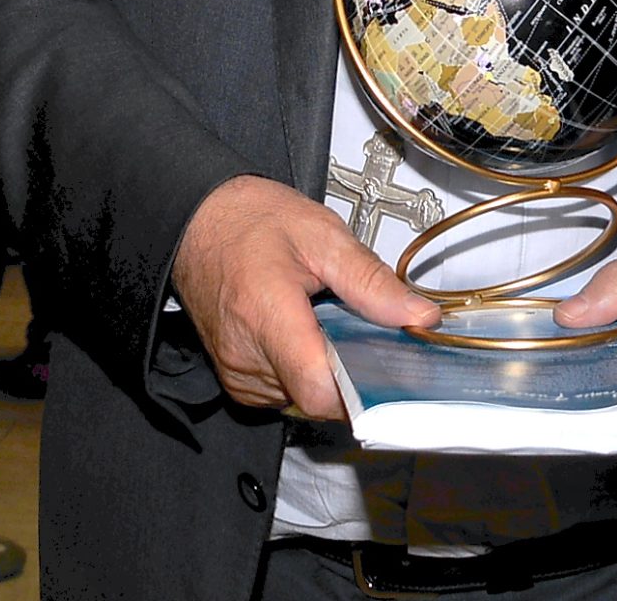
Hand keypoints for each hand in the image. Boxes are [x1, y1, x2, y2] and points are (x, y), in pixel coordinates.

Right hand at [170, 176, 437, 417]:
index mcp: (267, 316)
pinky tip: (302, 331)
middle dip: (348, 369)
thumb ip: (371, 281)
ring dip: (323, 368)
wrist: (198, 218)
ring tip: (321, 321)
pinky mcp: (234, 377)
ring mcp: (236, 371)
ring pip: (300, 398)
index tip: (390, 372)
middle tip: (357, 328)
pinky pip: (281, 391)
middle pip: (317, 396)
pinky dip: (301, 368)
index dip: (362, 389)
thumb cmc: (249, 220)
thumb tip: (418, 315)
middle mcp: (245, 354)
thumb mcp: (321, 234)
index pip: (320, 391)